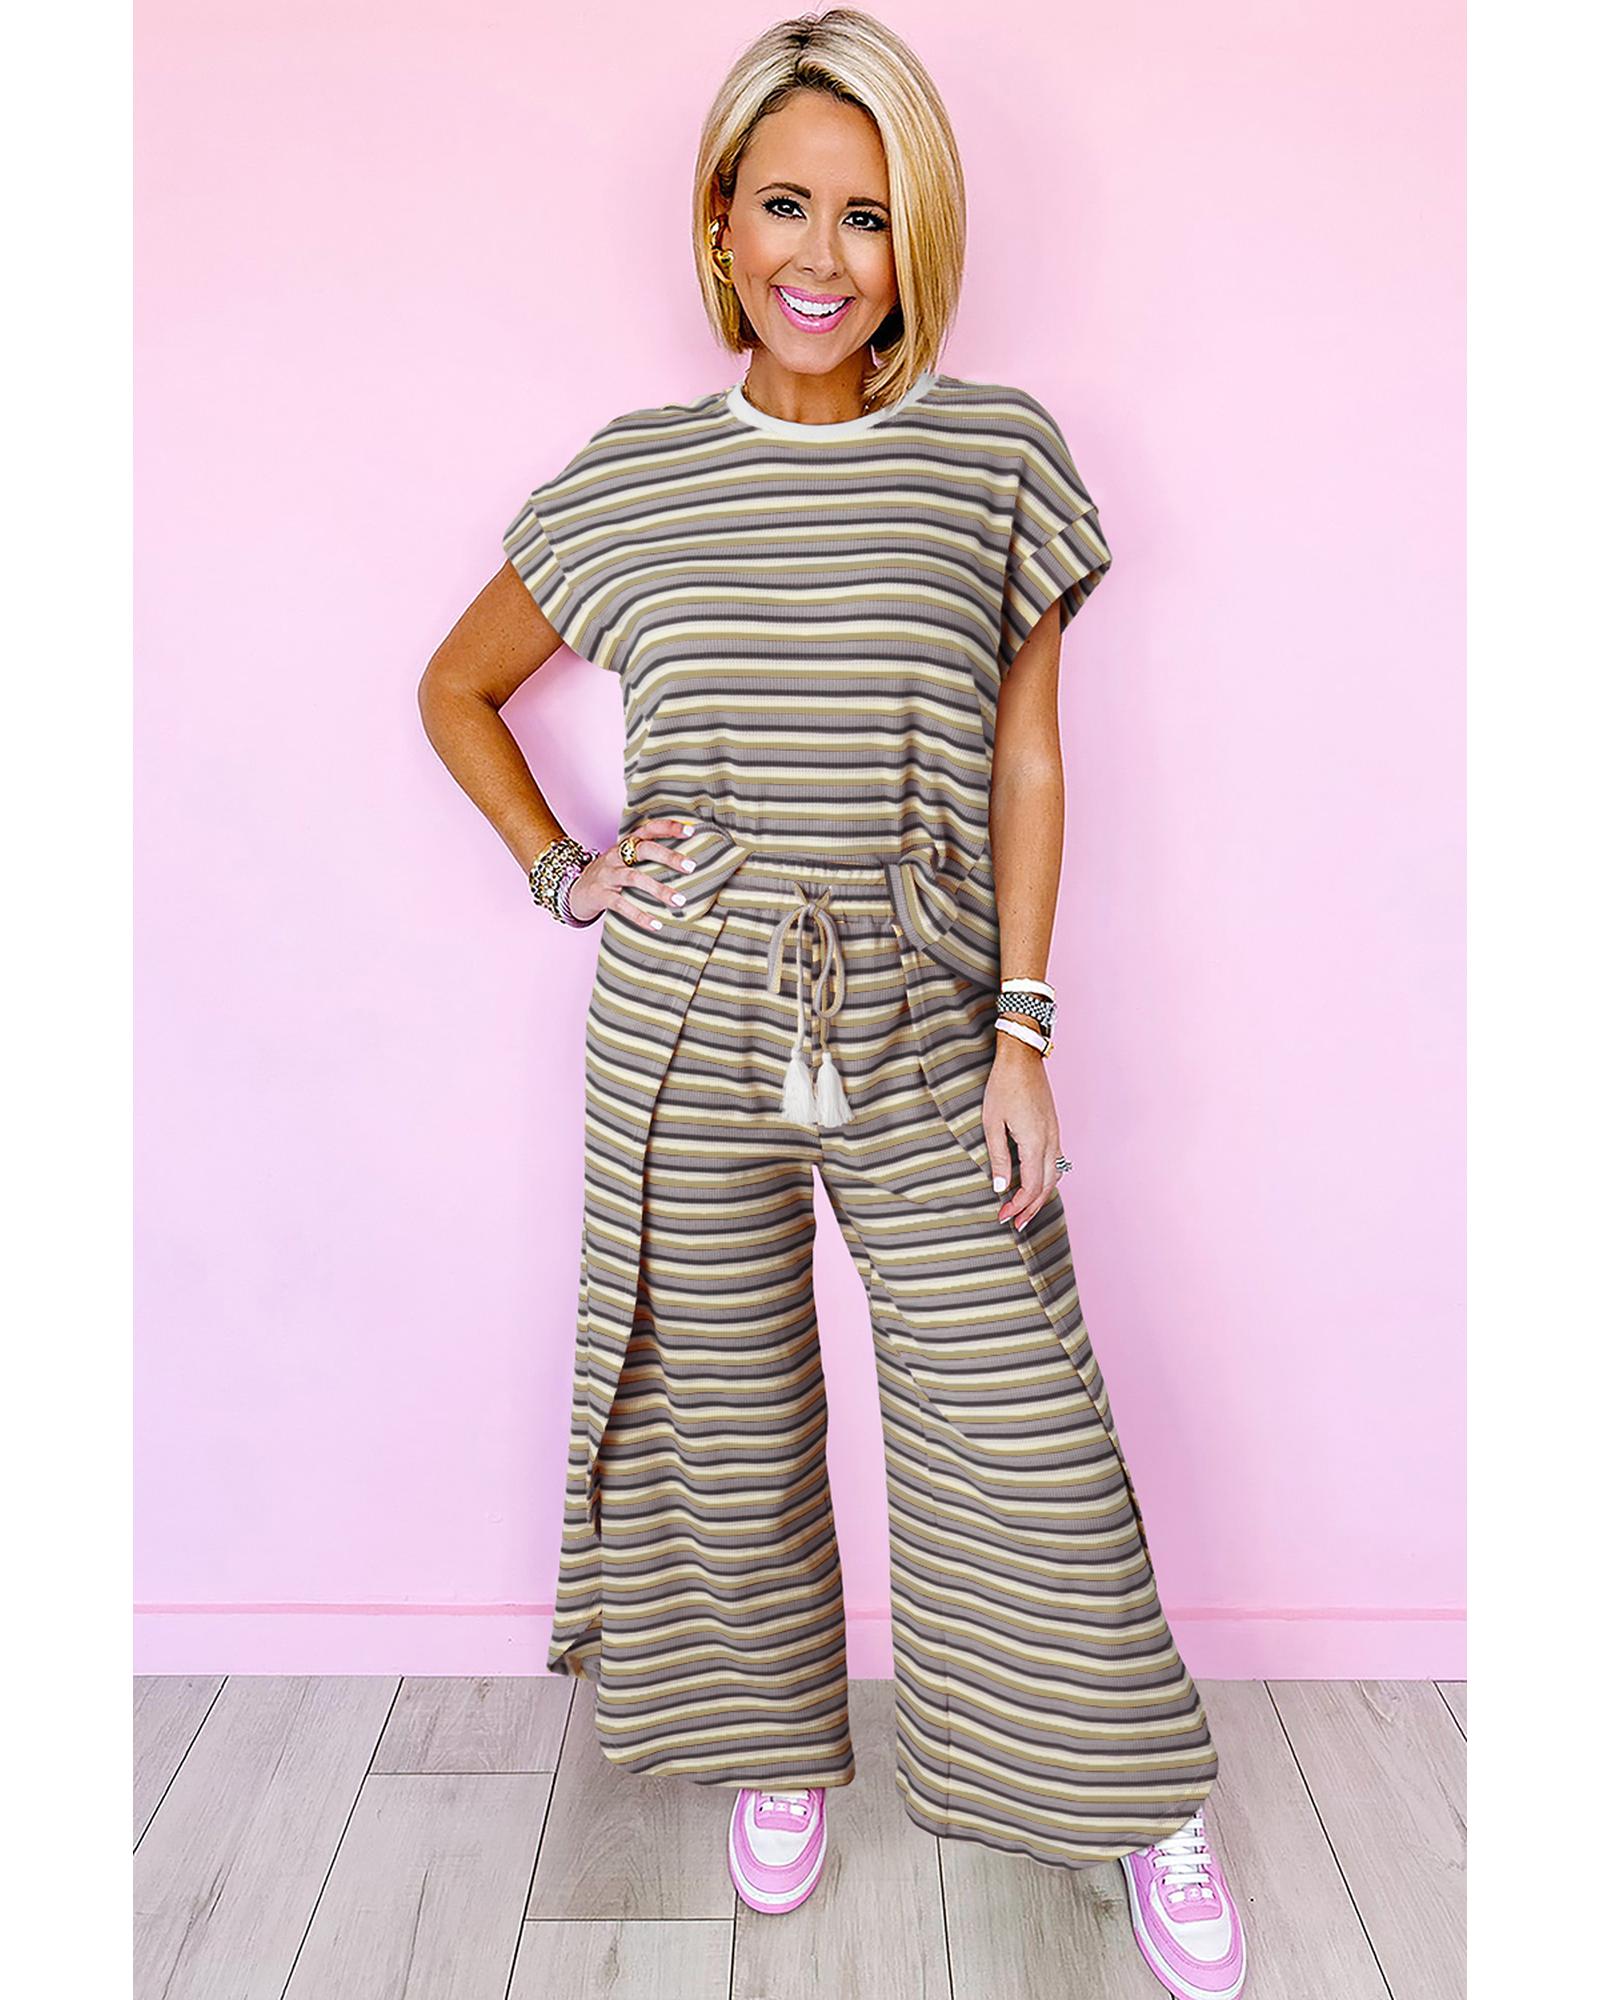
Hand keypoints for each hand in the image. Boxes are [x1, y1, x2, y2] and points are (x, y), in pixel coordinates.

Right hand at [566, 815, 698, 928]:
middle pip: (643, 849)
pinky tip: (656, 924)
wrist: (575, 891)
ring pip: (634, 878)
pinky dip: (639, 915)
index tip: (691, 830)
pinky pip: (621, 905)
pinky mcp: (600, 895)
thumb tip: (686, 862)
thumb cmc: (610, 875)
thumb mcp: (625, 860)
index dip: (668, 827)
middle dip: (668, 857)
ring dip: (659, 889)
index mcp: (625, 844)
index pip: (648, 829)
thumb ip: (647, 856)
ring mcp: (607, 875)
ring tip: (679, 901)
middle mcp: (616, 856)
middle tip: (691, 867)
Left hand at [982, 1036, 1063, 1230]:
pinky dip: (1048, 1180)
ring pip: (1055, 1176)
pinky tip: (1037, 1184)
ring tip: (1026, 1210)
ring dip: (1042, 1196)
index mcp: (1035, 1142)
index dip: (1018, 1206)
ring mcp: (1055, 1134)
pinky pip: (1056, 1162)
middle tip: (1016, 1224)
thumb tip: (1001, 1188)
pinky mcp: (1054, 1128)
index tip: (1003, 1217)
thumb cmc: (1003, 1087)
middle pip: (1047, 1186)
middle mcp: (1051, 1141)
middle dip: (1031, 1208)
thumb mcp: (992, 1123)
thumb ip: (999, 1157)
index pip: (1031, 1186)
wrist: (1022, 1058)